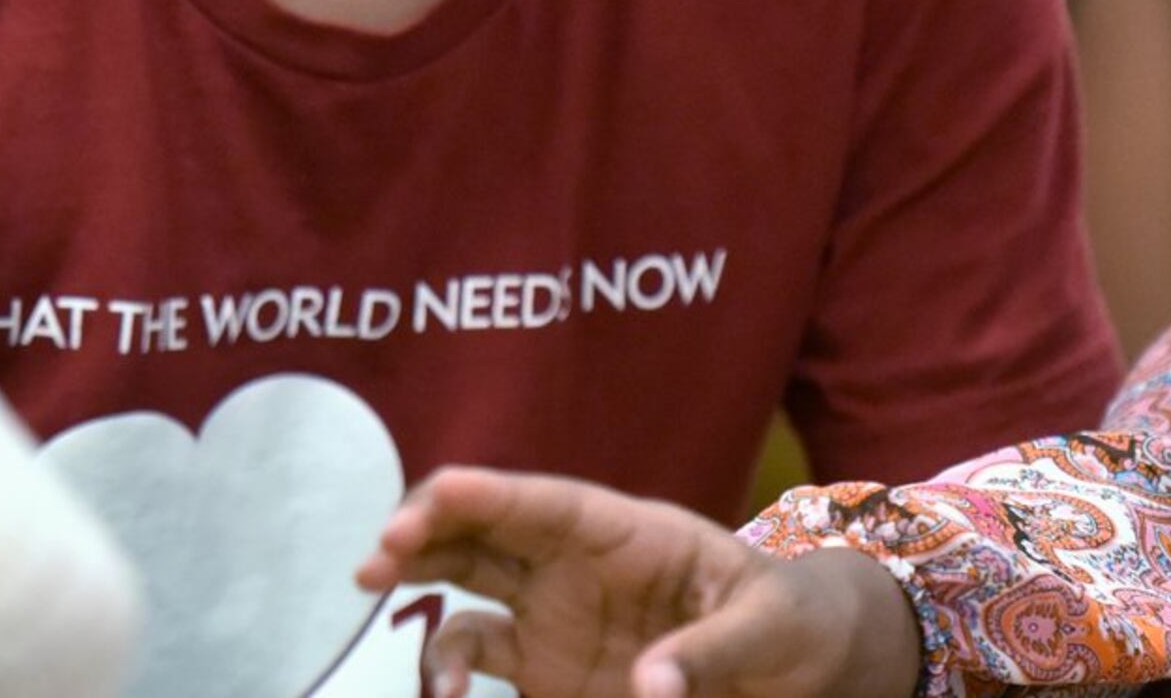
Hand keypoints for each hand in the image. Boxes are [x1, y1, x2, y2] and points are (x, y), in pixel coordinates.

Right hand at [359, 469, 921, 697]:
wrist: (799, 667)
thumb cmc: (793, 622)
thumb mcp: (772, 628)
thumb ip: (713, 650)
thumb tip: (651, 686)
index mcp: (627, 531)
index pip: (549, 501)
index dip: (492, 494)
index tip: (441, 494)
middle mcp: (573, 560)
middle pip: (487, 524)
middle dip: (429, 524)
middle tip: (380, 550)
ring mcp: (550, 610)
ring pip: (465, 573)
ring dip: (415, 570)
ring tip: (371, 584)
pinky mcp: (540, 664)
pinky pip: (474, 649)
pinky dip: (444, 662)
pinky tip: (440, 691)